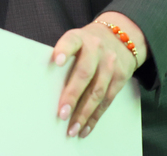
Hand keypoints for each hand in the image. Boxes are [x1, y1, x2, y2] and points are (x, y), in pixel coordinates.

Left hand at [50, 12, 145, 139]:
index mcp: (80, 38)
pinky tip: (85, 128)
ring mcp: (110, 64)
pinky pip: (107, 101)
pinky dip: (95, 117)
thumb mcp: (77, 40)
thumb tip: (45, 86)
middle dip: (73, 96)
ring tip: (72, 129)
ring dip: (84, 114)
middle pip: (84, 74)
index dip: (64, 50)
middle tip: (62, 114)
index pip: (71, 42)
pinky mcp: (120, 77)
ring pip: (97, 92)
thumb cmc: (88, 44)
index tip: (56, 61)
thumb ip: (65, 57)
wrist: (121, 37)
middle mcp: (96, 50)